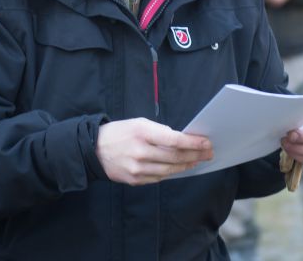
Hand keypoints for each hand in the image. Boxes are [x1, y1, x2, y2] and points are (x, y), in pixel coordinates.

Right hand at [96, 118, 213, 185]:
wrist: (94, 149)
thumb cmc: (120, 133)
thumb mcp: (139, 123)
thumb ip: (160, 131)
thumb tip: (181, 140)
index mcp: (142, 132)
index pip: (174, 139)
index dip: (193, 142)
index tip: (206, 142)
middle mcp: (140, 151)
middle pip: (175, 157)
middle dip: (195, 155)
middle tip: (208, 153)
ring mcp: (137, 168)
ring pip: (169, 170)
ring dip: (186, 166)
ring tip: (196, 161)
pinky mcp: (134, 180)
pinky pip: (159, 178)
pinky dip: (171, 173)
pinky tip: (179, 168)